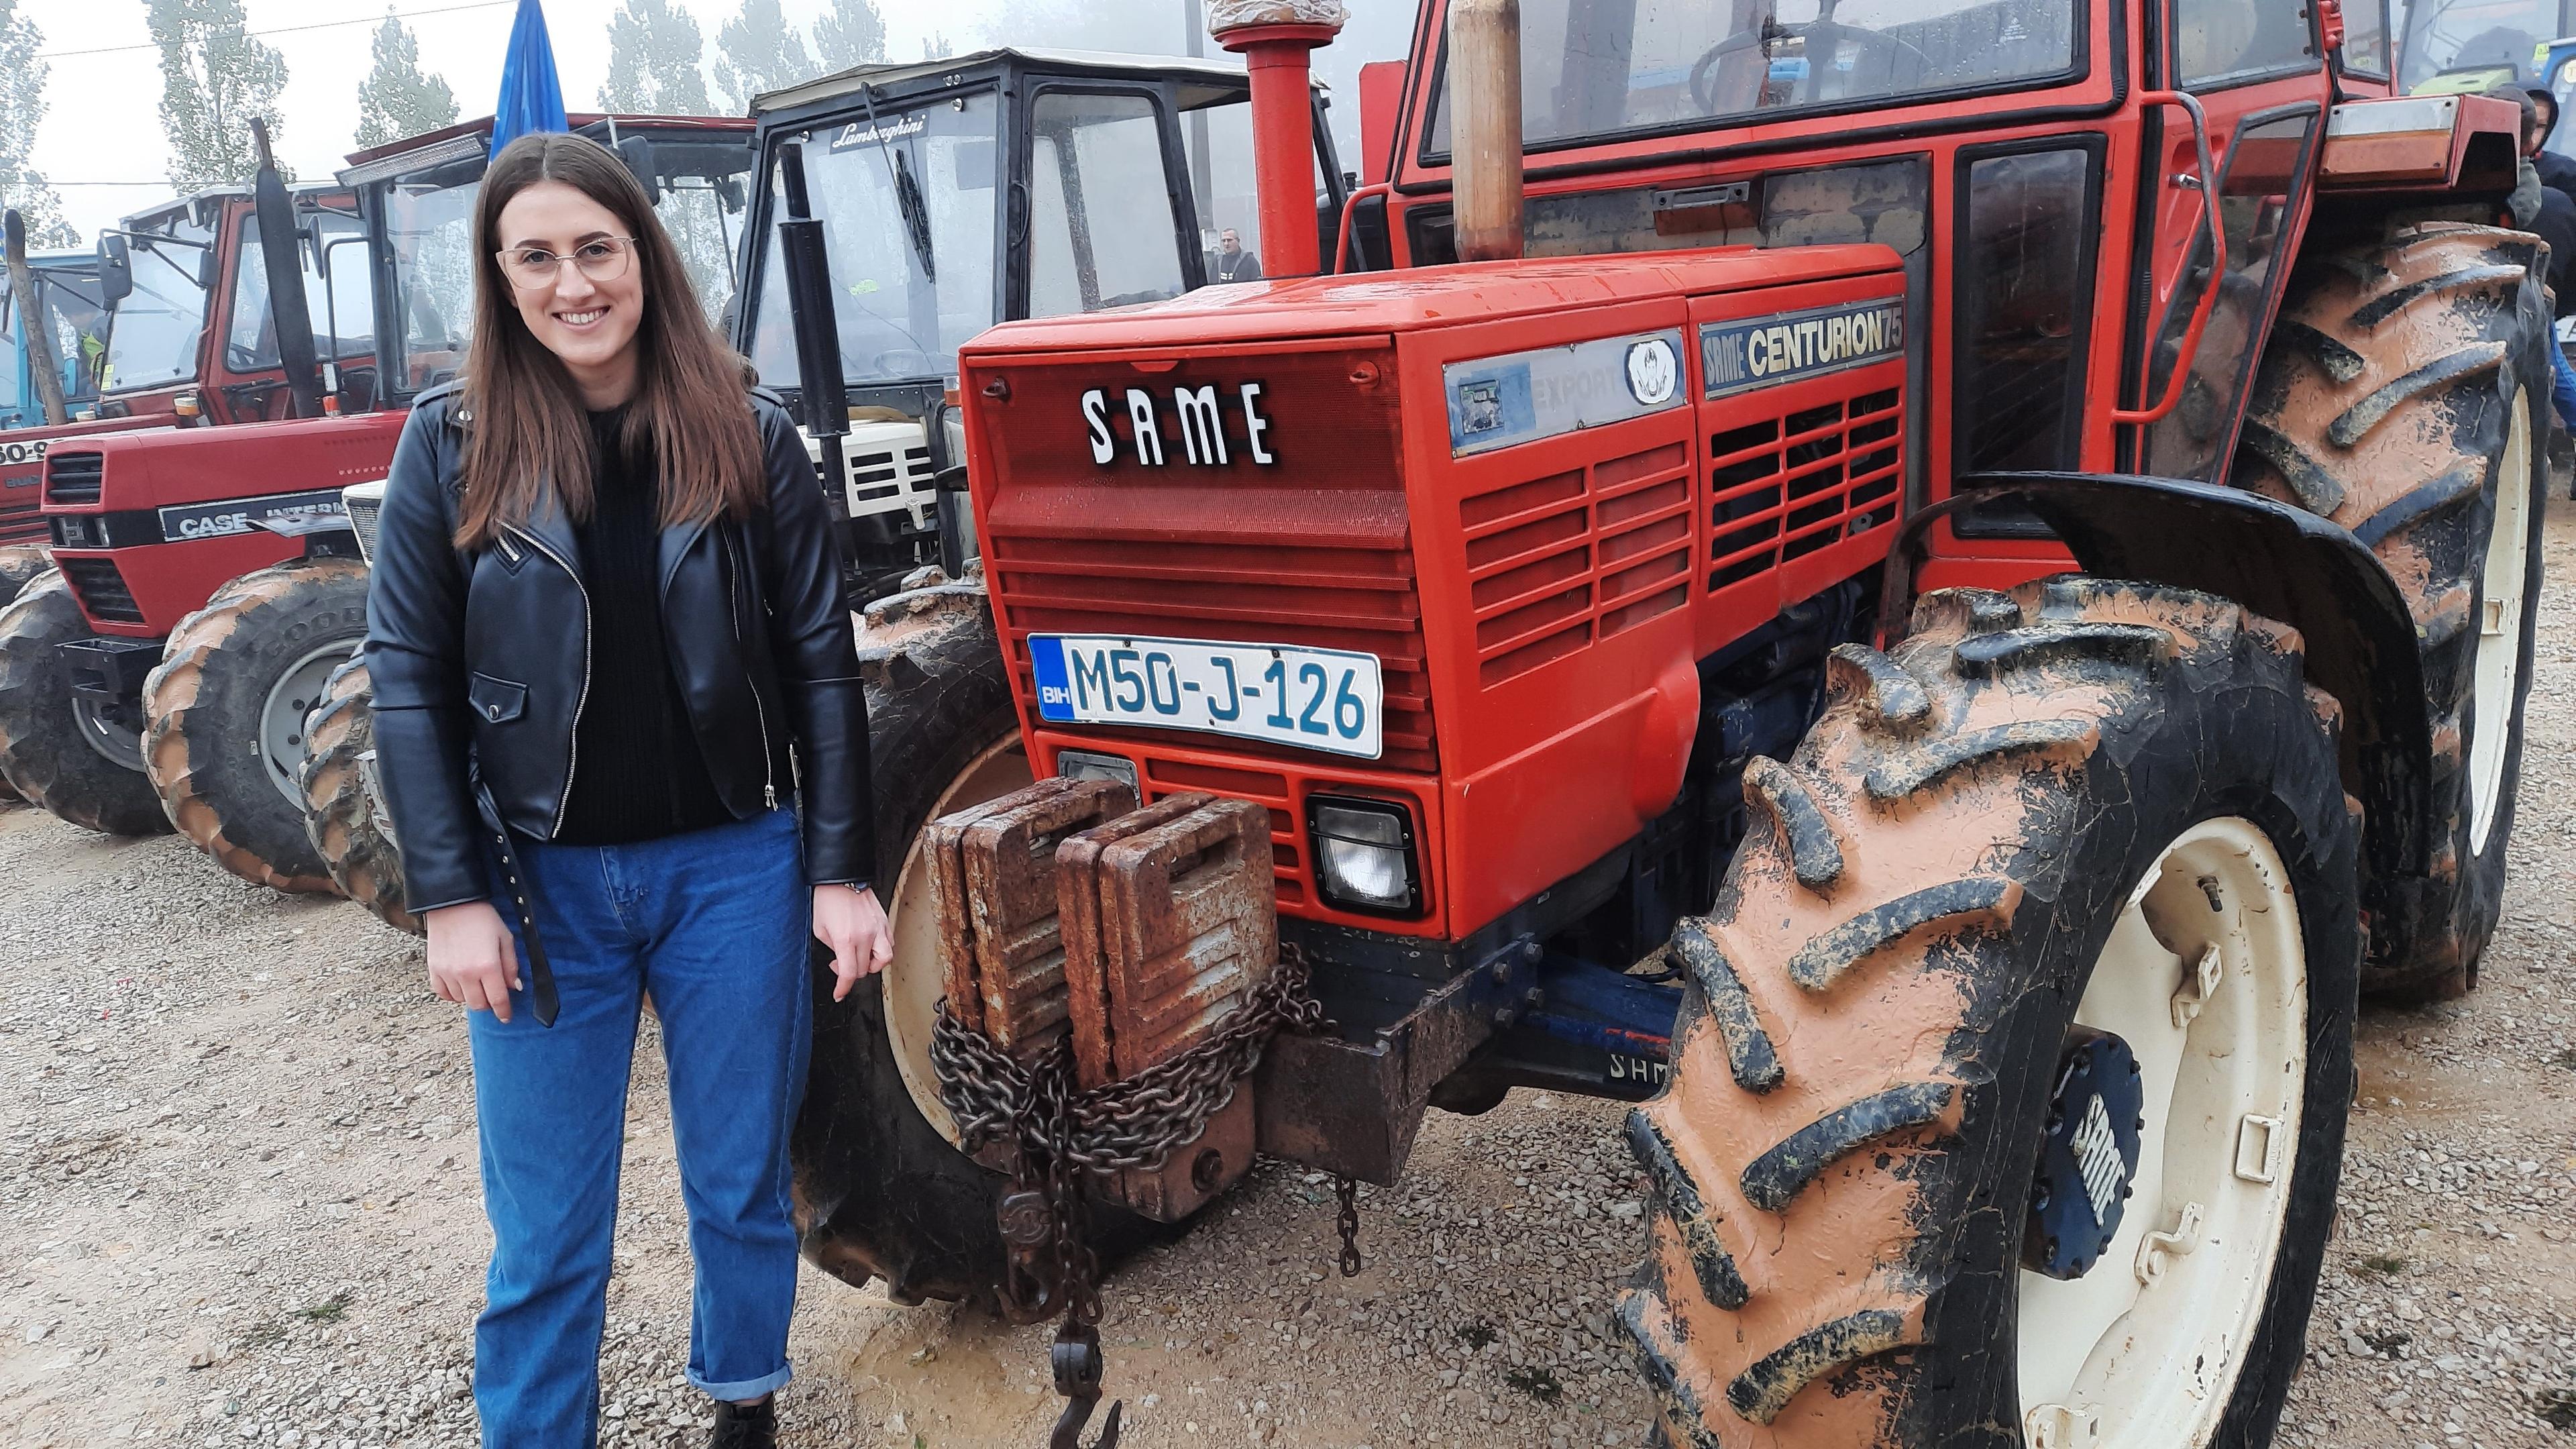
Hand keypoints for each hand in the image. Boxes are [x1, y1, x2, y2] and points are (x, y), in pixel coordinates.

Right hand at [425, 901, 521, 1022]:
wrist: (452, 905)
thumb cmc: (482, 919)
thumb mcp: (505, 938)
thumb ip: (511, 965)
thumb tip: (515, 987)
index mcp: (487, 966)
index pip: (497, 999)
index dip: (504, 1011)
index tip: (506, 1017)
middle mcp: (466, 973)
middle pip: (479, 1005)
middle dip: (489, 1003)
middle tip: (492, 993)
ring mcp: (448, 973)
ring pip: (462, 1000)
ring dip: (471, 996)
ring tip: (476, 982)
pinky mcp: (433, 970)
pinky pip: (443, 994)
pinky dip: (453, 994)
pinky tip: (460, 984)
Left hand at [813, 884, 892, 1000]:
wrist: (841, 878)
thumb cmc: (828, 900)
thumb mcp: (820, 930)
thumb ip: (833, 948)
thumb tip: (841, 959)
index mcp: (845, 939)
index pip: (849, 974)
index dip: (842, 988)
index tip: (838, 994)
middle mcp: (865, 936)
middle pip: (864, 970)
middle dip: (851, 972)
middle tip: (840, 963)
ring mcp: (878, 929)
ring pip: (883, 961)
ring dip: (871, 965)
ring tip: (860, 958)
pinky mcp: (884, 922)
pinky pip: (889, 945)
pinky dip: (880, 951)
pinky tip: (870, 946)